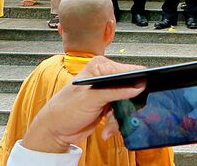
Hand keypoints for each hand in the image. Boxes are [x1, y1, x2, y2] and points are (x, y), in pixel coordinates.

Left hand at [21, 56, 145, 154]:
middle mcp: (106, 76)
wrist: (55, 130)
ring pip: (129, 103)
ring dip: (121, 117)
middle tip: (121, 114)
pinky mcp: (110, 105)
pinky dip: (117, 123)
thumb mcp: (90, 99)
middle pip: (132, 87)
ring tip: (109, 125)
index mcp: (101, 66)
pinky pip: (123, 113)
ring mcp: (109, 92)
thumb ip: (114, 91)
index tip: (141, 93)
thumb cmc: (64, 110)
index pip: (128, 70)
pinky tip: (107, 129)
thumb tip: (138, 86)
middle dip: (127, 105)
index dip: (137, 82)